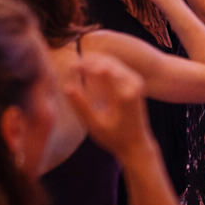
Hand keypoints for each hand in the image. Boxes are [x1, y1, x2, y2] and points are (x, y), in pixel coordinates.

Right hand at [63, 51, 154, 166]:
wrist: (137, 144)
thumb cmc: (114, 138)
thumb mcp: (95, 125)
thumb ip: (81, 105)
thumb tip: (67, 86)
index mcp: (124, 95)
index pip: (102, 70)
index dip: (85, 65)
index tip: (70, 67)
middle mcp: (133, 85)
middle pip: (108, 62)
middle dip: (89, 61)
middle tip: (72, 65)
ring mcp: (137, 82)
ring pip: (113, 62)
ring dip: (96, 62)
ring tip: (78, 66)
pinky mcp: (136, 82)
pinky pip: (118, 67)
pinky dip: (103, 66)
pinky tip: (90, 71)